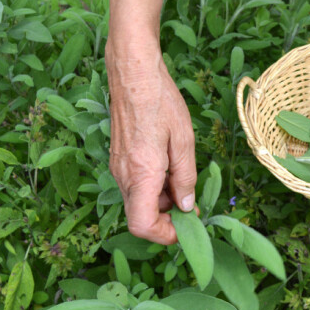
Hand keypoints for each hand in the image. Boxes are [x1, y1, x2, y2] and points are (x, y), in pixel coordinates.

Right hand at [107, 47, 196, 244]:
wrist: (133, 73)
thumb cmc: (160, 101)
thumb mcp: (183, 141)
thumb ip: (185, 178)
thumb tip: (186, 207)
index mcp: (141, 174)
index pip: (142, 225)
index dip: (164, 236)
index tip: (186, 228)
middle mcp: (124, 175)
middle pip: (141, 217)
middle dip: (167, 219)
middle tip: (191, 205)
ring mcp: (118, 167)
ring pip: (138, 202)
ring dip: (162, 202)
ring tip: (183, 181)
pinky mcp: (118, 158)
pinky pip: (135, 185)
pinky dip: (153, 187)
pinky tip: (169, 168)